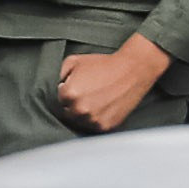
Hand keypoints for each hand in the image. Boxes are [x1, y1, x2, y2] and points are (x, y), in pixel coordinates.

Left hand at [52, 31, 172, 134]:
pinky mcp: (105, 126)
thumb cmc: (104, 64)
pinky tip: (104, 105)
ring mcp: (93, 120)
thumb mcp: (75, 61)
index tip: (78, 87)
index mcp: (69, 94)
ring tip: (97, 99)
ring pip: (80, 121)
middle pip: (67, 113)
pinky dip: (96, 118)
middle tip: (88, 93)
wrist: (132, 70)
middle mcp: (79, 109)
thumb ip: (59, 74)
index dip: (68, 92)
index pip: (59, 99)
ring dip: (84, 113)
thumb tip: (56, 87)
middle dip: (74, 104)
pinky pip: (94, 126)